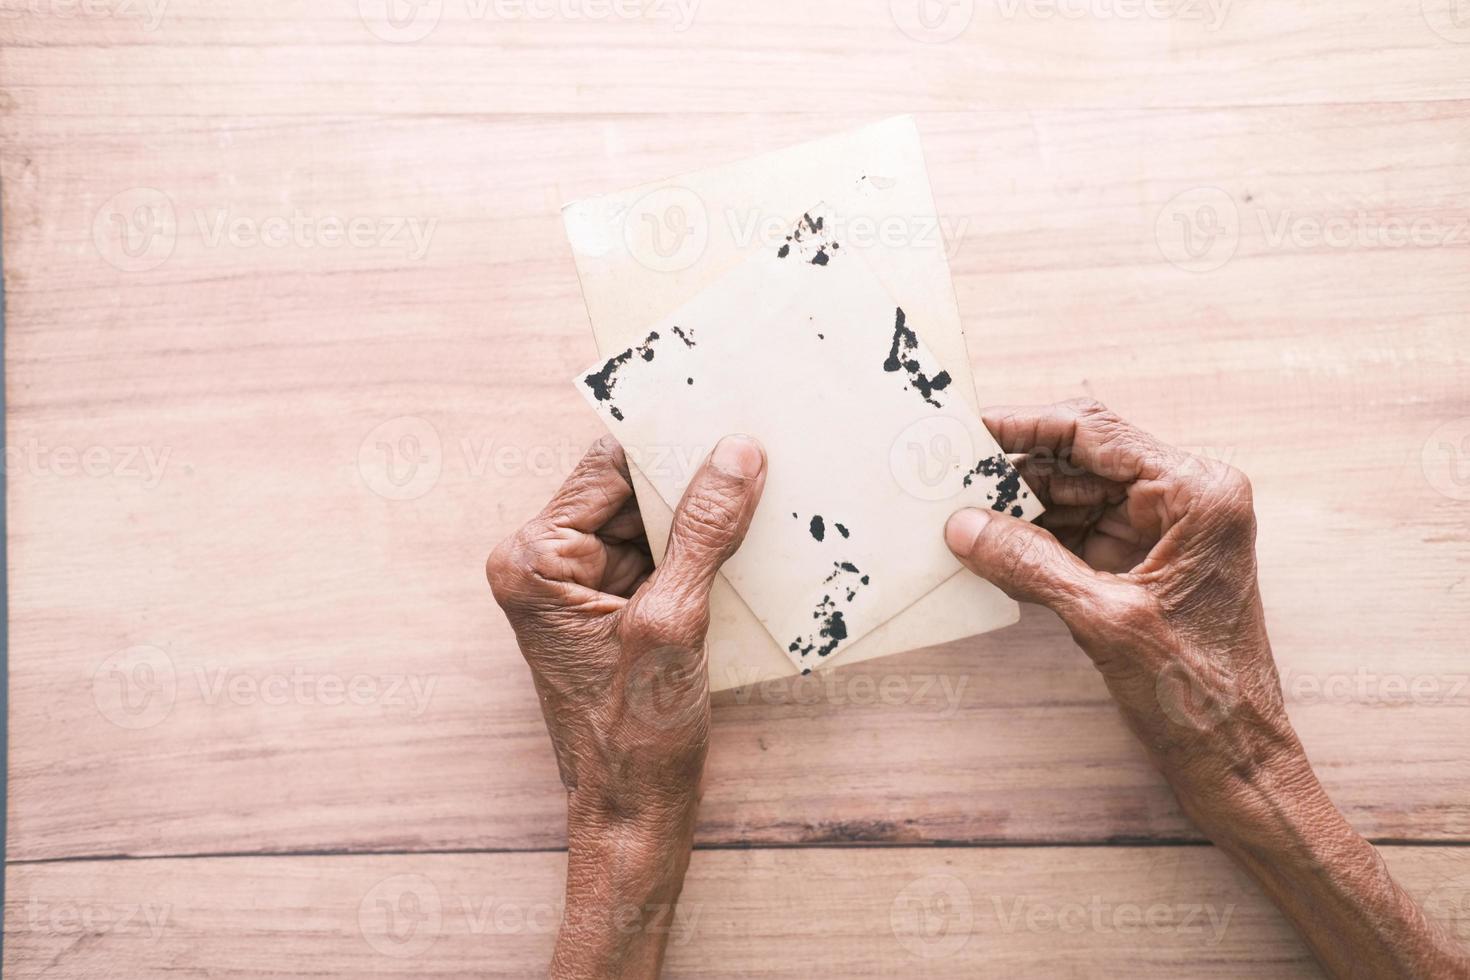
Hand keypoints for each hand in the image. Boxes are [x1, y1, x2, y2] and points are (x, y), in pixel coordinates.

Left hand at [487, 433, 765, 979]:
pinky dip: (702, 550)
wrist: (633, 814)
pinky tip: (749, 540)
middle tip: (757, 450)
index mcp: (535, 561)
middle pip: (628, 490)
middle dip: (691, 479)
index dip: (666, 443)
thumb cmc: (637, 736)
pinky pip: (661, 556)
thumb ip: (703, 533)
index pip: (605, 469)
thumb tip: (735, 454)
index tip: (723, 412)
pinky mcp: (612, 609)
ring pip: (650, 520)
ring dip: (703, 515)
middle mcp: (545, 565)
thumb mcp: (674, 623)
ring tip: (764, 493)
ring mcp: (578, 588)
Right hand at [945, 398, 1468, 979]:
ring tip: (962, 510)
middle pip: (1084, 459)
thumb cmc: (1194, 694)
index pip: (1095, 433)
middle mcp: (1190, 497)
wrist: (1235, 757)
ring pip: (1080, 494)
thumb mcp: (1100, 620)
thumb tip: (964, 525)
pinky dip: (1040, 537)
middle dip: (1018, 469)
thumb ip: (1029, 563)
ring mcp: (1172, 529)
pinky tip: (993, 545)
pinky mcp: (1152, 560)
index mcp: (1197, 494)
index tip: (970, 430)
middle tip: (951, 473)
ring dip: (1024, 505)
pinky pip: (1085, 530)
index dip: (1025, 426)